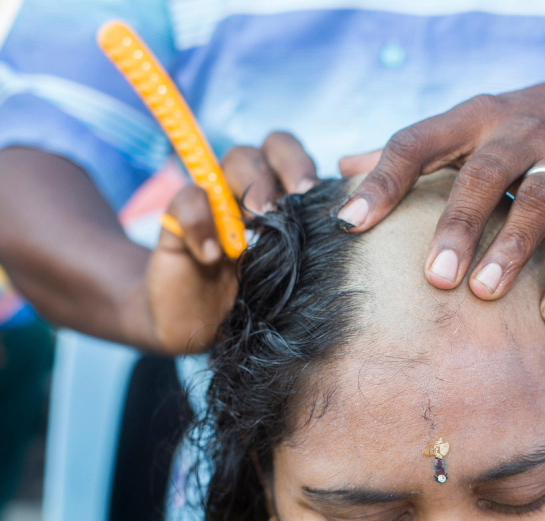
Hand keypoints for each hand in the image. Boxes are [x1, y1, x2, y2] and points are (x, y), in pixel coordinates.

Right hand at [146, 132, 318, 352]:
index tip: (314, 195)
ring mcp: (214, 202)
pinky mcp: (178, 222)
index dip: (300, 166)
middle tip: (282, 209)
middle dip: (277, 172)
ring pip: (231, 161)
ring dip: (248, 186)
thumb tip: (347, 232)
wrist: (199, 325)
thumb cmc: (255, 301)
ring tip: (255, 224)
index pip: (288, 155)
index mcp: (277, 197)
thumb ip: (310, 251)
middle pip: (261, 152)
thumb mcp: (289, 278)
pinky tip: (213, 255)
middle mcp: (246, 189)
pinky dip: (201, 223)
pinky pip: (187, 200)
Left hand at [339, 75, 544, 323]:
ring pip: (538, 202)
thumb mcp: (464, 130)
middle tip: (434, 277)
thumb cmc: (513, 134)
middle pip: (484, 176)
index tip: (348, 225)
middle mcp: (519, 134)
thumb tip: (341, 170)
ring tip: (484, 294)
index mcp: (472, 120)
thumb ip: (408, 153)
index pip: (417, 143)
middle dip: (459, 225)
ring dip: (512, 249)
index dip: (382, 182)